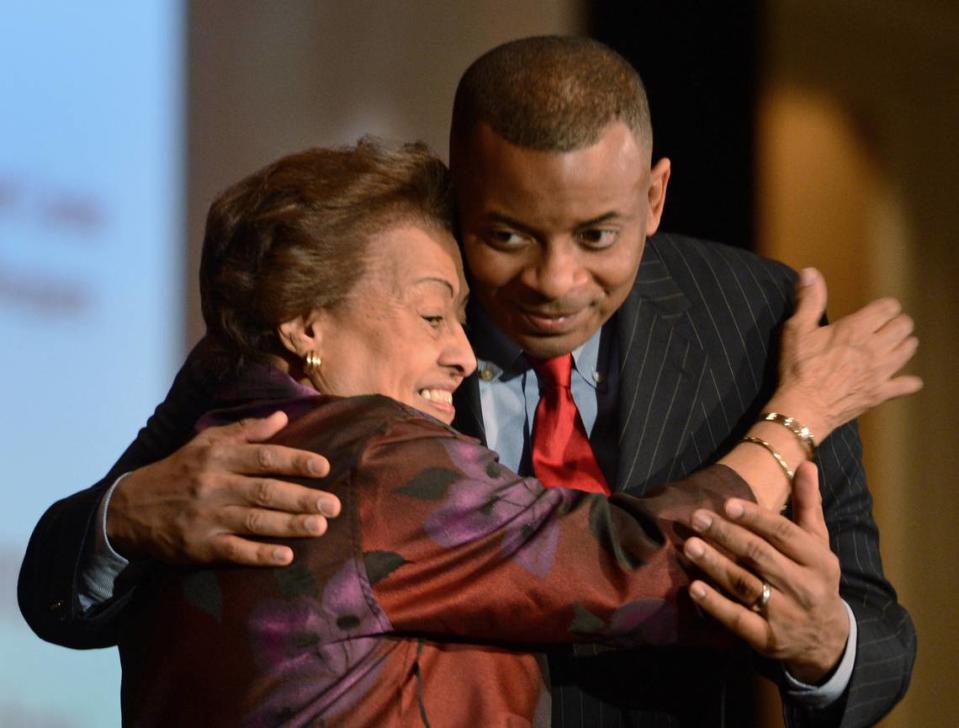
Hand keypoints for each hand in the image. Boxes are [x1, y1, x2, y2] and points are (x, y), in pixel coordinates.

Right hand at [107, 411, 338, 565]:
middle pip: (265, 491)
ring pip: (254, 521)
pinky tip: (286, 555)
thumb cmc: (179, 471)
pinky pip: (235, 551)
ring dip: (290, 525)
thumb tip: (283, 416)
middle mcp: (214, 485)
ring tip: (320, 527)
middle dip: (302, 498)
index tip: (324, 467)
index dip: (296, 461)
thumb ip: (246, 431)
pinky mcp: (199, 546)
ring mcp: (206, 517)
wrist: (130, 508)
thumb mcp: (207, 443)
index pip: (264, 457)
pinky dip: (261, 554)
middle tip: (334, 505)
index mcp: (218, 457)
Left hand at [683, 462, 847, 682]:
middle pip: (760, 556)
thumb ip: (808, 505)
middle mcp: (802, 586)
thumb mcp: (819, 544)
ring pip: (745, 585)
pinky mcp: (766, 639)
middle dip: (726, 535)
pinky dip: (715, 604)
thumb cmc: (815, 580)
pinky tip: (694, 588)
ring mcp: (784, 615)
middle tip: (697, 517)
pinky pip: (738, 620)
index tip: (726, 503)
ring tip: (690, 546)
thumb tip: (805, 463)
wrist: (828, 641)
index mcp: (817, 560)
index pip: (783, 533)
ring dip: (715, 564)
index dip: (755, 517)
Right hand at [770, 267, 921, 439]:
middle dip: (896, 323)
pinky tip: (901, 379)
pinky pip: (908, 384)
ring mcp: (882, 372)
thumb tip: (809, 271)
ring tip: (891, 346)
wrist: (803, 408)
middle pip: (904, 326)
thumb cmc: (798, 368)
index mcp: (856, 329)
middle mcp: (875, 347)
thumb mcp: (797, 330)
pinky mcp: (881, 393)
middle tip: (883, 328)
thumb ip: (809, 300)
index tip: (875, 311)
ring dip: (904, 344)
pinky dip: (908, 381)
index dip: (885, 307)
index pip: (888, 307)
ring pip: (909, 350)